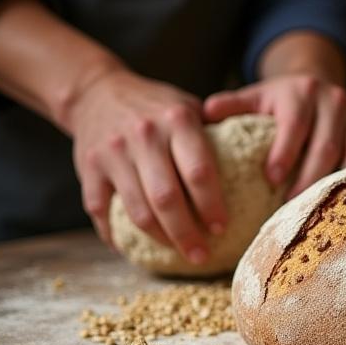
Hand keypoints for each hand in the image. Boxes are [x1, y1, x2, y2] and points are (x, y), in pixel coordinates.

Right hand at [69, 69, 226, 262]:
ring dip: (160, 238)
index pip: (199, 172)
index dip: (212, 205)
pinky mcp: (89, 167)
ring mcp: (113, 152)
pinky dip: (116, 235)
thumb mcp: (186, 107)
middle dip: (187, 233)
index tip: (223, 228)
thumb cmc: (155, 106)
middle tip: (202, 255)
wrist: (96, 90)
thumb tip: (256, 172)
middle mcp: (144, 135)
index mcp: (177, 120)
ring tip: (178, 252)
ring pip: (138, 210)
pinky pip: (101, 210)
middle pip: (167, 198)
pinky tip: (132, 248)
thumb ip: (211, 135)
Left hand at [203, 74, 345, 197]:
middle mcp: (334, 100)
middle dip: (309, 178)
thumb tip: (204, 113)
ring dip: (337, 185)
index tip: (271, 179)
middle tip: (292, 206)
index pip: (294, 124)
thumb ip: (233, 105)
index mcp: (302, 91)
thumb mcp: (257, 97)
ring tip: (319, 211)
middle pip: (326, 145)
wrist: (321, 86)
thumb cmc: (281, 102)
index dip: (285, 152)